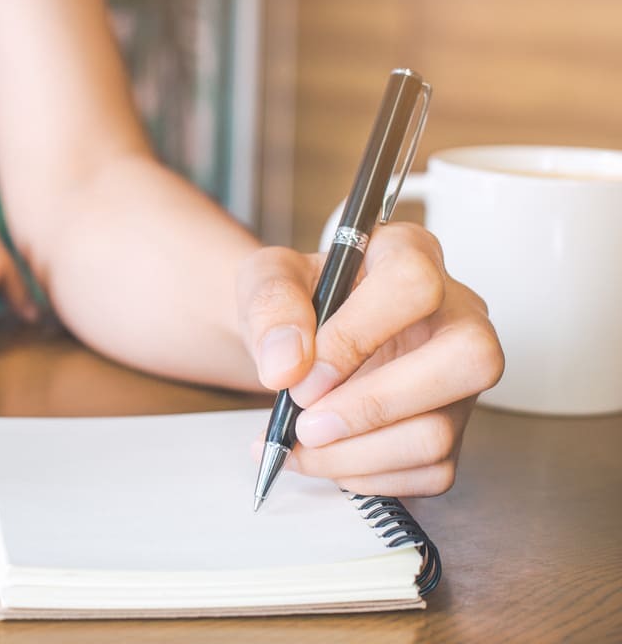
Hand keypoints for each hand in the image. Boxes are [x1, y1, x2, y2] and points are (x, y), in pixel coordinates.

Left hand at [237, 223, 503, 495]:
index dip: (355, 336)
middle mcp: (455, 314)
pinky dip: (364, 475)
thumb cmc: (292, 303)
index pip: (414, 285)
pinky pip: (428, 471)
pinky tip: (323, 457)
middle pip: (467, 360)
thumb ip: (270, 306)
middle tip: (306, 424)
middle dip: (374, 406)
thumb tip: (286, 366)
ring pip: (439, 431)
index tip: (301, 374)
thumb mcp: (264, 281)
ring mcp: (461, 378)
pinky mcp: (453, 428)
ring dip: (356, 453)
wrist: (295, 341)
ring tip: (298, 445)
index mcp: (410, 255)